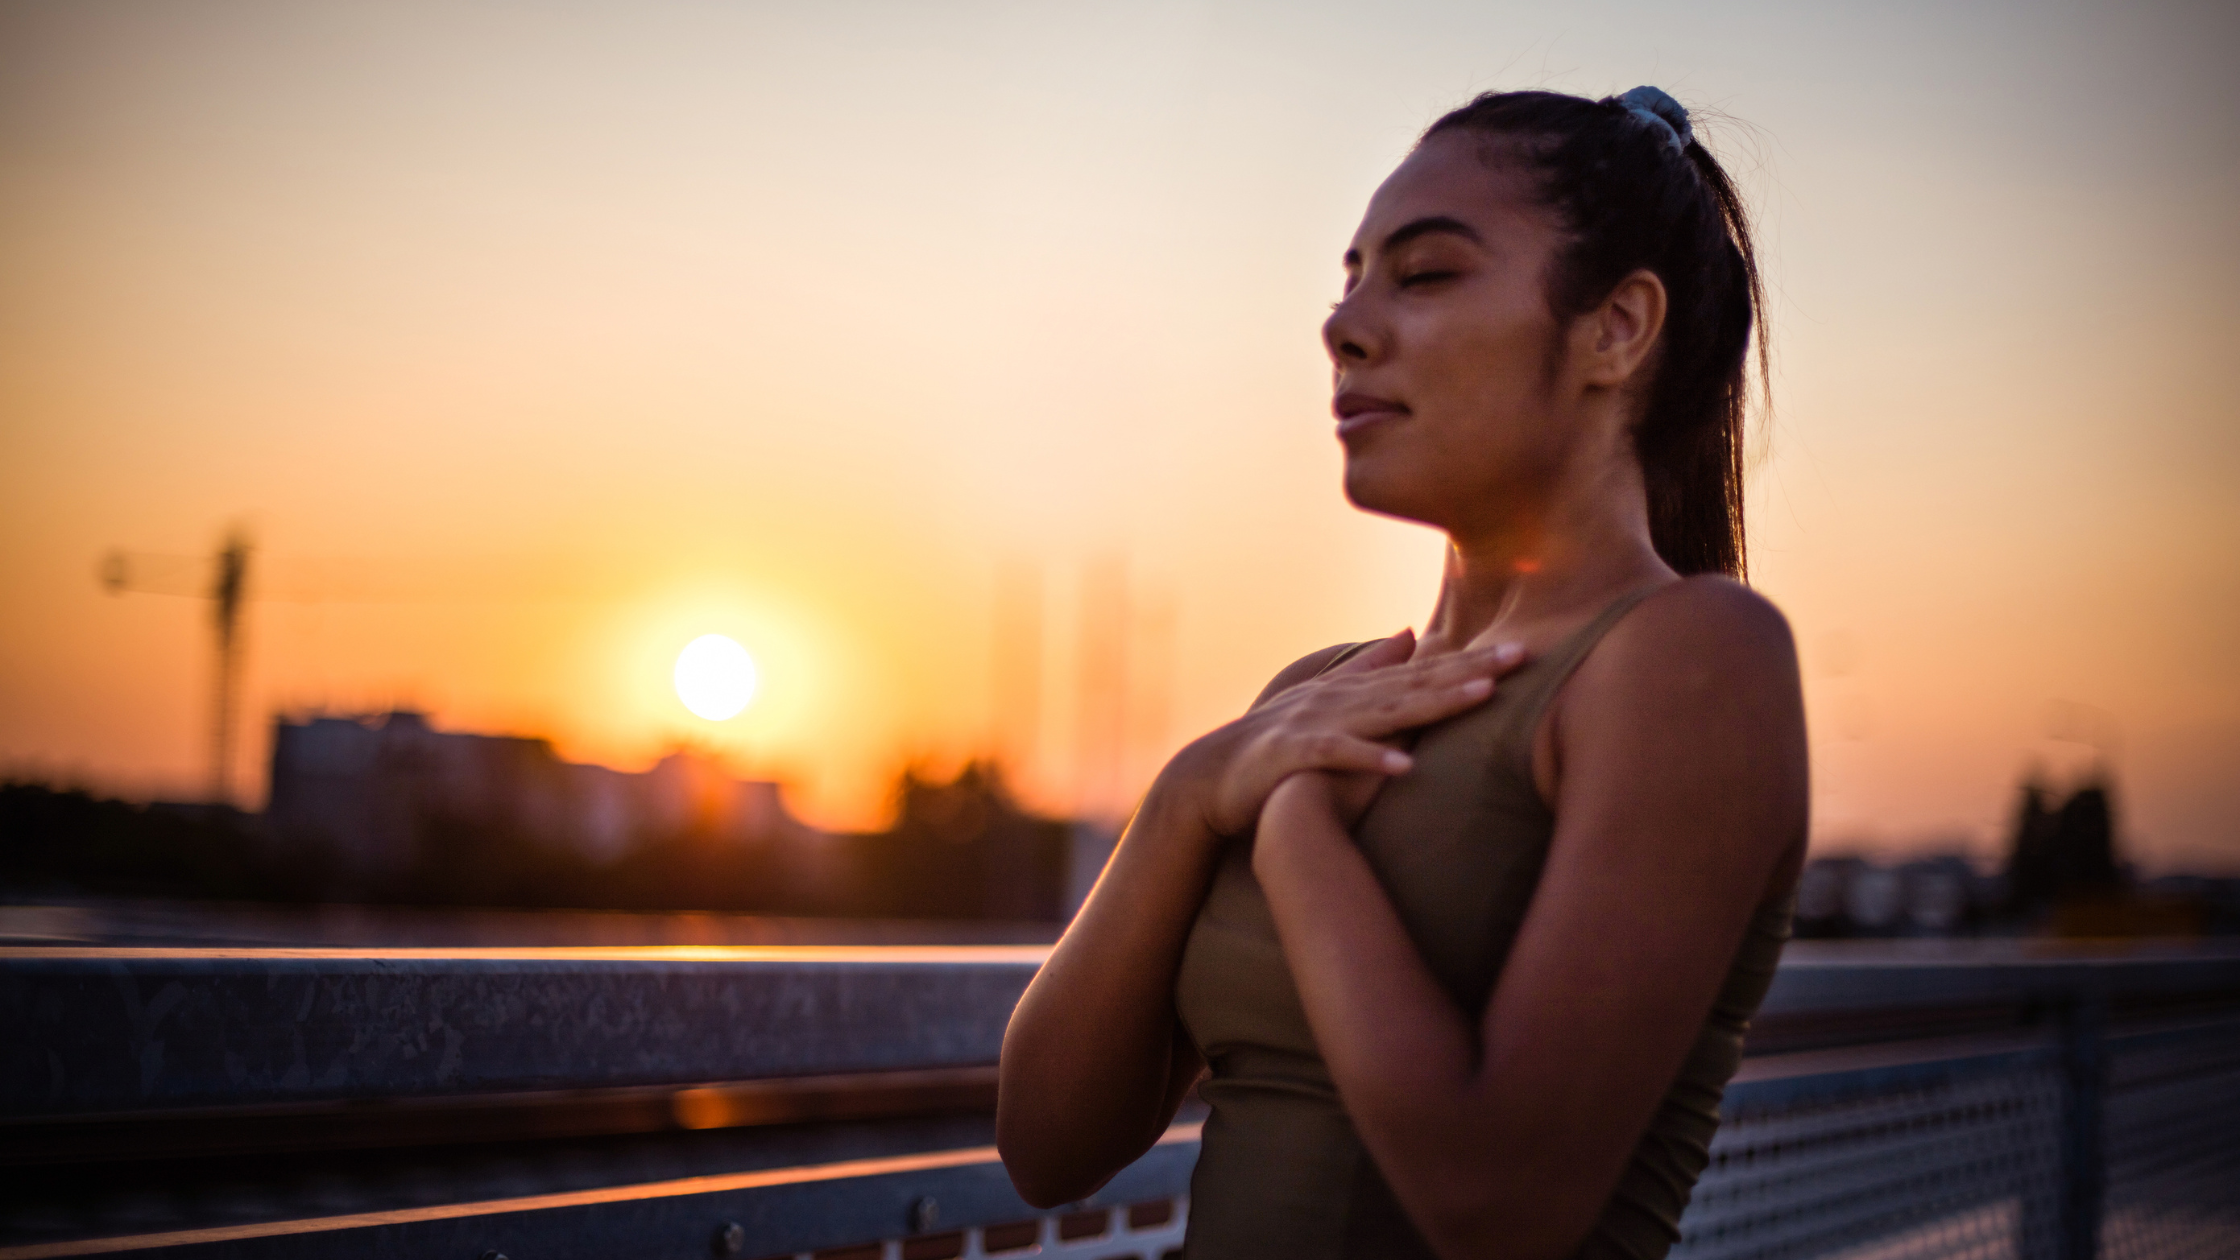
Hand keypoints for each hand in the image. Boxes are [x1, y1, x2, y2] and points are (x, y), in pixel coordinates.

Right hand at [1184, 632, 1524, 837]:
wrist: (1210, 777)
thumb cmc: (1274, 744)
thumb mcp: (1325, 701)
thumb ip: (1368, 668)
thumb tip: (1410, 634)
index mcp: (1354, 690)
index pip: (1424, 673)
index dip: (1473, 661)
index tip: (1523, 652)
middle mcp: (1342, 699)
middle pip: (1417, 684)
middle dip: (1471, 670)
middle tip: (1523, 657)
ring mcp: (1319, 724)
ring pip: (1386, 712)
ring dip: (1435, 704)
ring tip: (1483, 697)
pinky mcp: (1296, 755)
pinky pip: (1338, 757)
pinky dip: (1370, 760)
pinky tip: (1404, 767)